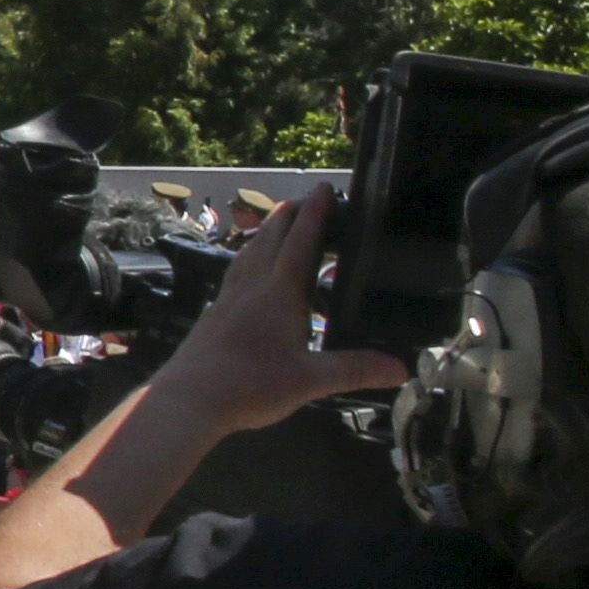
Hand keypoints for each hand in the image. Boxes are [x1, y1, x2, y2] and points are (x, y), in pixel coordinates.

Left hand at [139, 186, 413, 434]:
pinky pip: (235, 273)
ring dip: (266, 233)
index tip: (323, 189)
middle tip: (305, 199)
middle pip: (271, 239)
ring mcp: (228, 299)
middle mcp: (252, 287)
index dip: (315, 214)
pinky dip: (248, 259)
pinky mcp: (213, 315)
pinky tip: (248, 270)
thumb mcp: (311, 380)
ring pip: (249, 254)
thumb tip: (401, 368)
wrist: (188, 399)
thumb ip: (355, 370)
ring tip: (277, 223)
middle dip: (290, 216)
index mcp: (279, 294)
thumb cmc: (251, 386)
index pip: (301, 243)